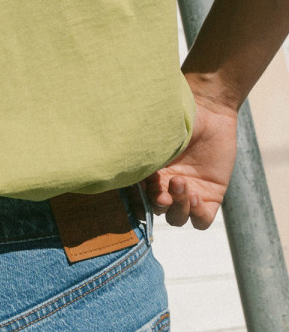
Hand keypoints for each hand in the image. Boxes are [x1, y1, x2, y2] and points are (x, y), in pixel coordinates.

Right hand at [144, 96, 237, 228]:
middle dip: (158, 204)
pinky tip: (196, 196)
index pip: (138, 199)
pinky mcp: (210, 195)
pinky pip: (201, 220)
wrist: (209, 111)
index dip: (138, 200)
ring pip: (177, 218)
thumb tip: (121, 166)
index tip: (144, 183)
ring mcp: (188, 192)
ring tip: (182, 184)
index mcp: (148, 174)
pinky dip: (196, 214)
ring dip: (177, 207)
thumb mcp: (152, 136)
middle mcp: (166, 186)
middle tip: (162, 191)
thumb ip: (139, 154)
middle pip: (157, 211)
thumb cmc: (176, 119)